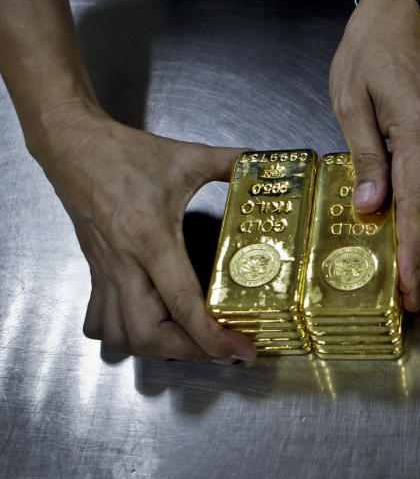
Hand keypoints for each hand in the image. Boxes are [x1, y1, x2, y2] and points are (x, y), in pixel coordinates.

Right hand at [32, 102, 255, 362]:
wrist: (73, 145)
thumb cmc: (125, 153)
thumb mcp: (189, 156)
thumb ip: (233, 162)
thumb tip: (267, 165)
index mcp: (152, 239)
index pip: (183, 304)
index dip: (212, 336)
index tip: (239, 350)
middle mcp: (126, 264)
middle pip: (149, 335)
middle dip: (188, 353)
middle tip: (223, 351)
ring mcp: (106, 272)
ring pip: (121, 336)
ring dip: (156, 350)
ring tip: (191, 344)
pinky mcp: (96, 273)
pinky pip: (100, 322)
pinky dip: (123, 337)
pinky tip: (149, 329)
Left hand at [329, 0, 419, 311]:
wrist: (396, 14)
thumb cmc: (365, 51)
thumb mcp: (350, 101)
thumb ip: (365, 156)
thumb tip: (370, 208)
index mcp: (416, 130)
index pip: (414, 202)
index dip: (411, 248)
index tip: (408, 286)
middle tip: (411, 300)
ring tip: (410, 276)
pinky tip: (412, 230)